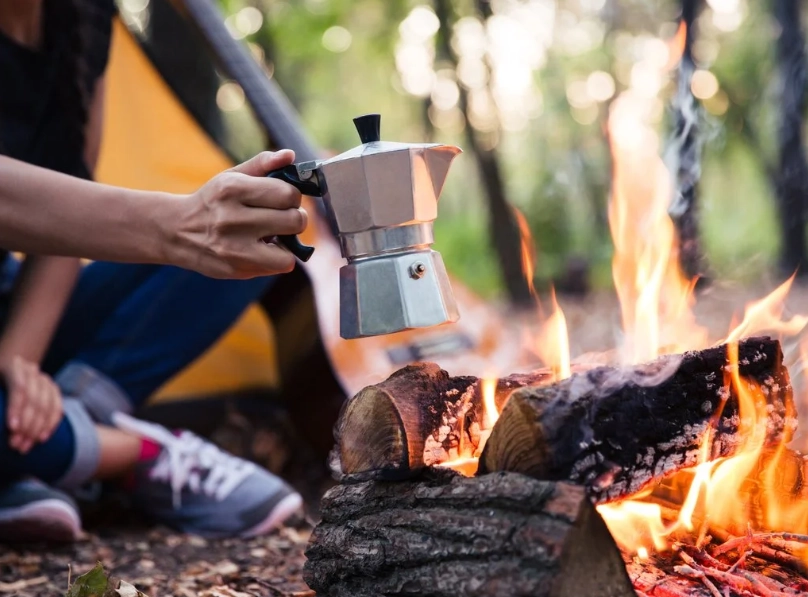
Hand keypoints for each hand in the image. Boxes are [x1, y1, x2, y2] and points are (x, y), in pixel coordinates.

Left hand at [2, 356, 62, 453]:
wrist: (7, 371)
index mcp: (13, 366)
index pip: (19, 387)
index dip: (16, 408)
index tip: (12, 428)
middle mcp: (32, 371)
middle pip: (34, 399)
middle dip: (27, 425)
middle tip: (16, 445)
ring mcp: (45, 380)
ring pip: (47, 406)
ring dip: (37, 429)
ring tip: (25, 446)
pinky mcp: (54, 390)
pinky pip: (57, 408)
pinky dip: (51, 425)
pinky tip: (42, 438)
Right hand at [173, 150, 308, 278]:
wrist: (175, 231)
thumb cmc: (212, 201)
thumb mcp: (231, 176)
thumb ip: (262, 163)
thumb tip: (290, 155)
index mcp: (232, 189)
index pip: (287, 193)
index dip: (292, 197)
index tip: (283, 200)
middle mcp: (231, 218)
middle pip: (294, 220)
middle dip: (295, 219)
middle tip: (283, 219)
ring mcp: (233, 247)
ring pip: (289, 249)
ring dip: (288, 243)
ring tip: (274, 236)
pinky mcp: (235, 268)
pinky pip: (279, 266)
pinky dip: (278, 259)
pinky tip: (264, 250)